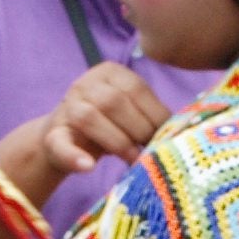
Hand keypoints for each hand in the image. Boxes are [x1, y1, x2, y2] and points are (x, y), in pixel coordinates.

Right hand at [0, 63, 172, 199]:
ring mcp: (65, 107)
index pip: (136, 88)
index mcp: (109, 71)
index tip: (167, 135)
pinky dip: (74, 156)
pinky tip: (88, 167)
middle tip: (152, 151)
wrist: (67, 140)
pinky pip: (60, 143)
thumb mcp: (132, 113)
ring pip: (89, 118)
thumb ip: (151, 115)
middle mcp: (84, 83)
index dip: (155, 114)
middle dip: (138, 129)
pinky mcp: (51, 134)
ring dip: (117, 142)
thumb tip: (186, 127)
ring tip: (133, 160)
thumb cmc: (111, 125)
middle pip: (113, 102)